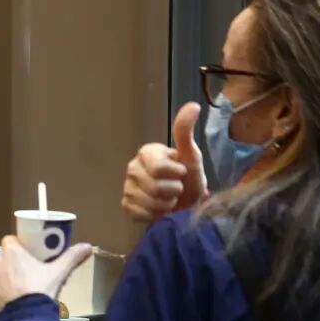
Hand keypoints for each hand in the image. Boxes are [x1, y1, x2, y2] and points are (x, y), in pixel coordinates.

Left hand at [0, 237, 92, 317]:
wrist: (26, 320)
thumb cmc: (40, 290)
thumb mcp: (58, 273)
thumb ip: (71, 257)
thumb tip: (88, 247)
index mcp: (10, 252)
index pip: (10, 241)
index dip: (18, 248)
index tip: (26, 256)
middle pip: (1, 260)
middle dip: (9, 267)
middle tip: (23, 278)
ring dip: (0, 284)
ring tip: (15, 295)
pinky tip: (6, 307)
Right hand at [121, 102, 207, 222]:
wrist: (186, 203)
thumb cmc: (189, 178)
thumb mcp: (191, 155)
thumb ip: (186, 132)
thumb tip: (193, 106)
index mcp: (146, 152)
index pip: (158, 168)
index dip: (175, 175)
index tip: (181, 173)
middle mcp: (133, 167)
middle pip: (154, 188)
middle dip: (172, 192)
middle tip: (176, 189)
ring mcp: (127, 187)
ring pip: (148, 202)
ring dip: (165, 205)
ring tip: (169, 199)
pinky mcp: (126, 204)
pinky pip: (139, 213)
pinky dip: (153, 215)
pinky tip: (158, 209)